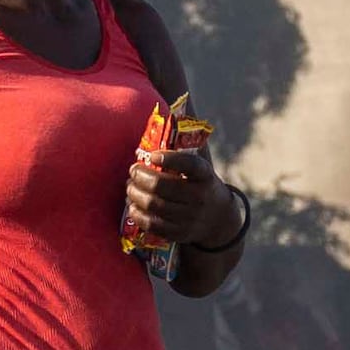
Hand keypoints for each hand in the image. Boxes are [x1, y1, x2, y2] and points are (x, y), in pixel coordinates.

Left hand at [125, 128, 241, 256]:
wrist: (218, 220)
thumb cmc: (201, 185)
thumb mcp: (200, 167)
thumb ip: (185, 148)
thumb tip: (168, 115)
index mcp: (205, 176)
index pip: (188, 165)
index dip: (169, 158)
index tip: (152, 154)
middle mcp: (200, 197)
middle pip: (161, 186)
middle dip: (140, 176)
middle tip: (133, 171)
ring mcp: (190, 218)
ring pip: (153, 205)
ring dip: (135, 194)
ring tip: (130, 187)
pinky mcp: (180, 234)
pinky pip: (153, 225)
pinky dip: (138, 214)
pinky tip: (133, 206)